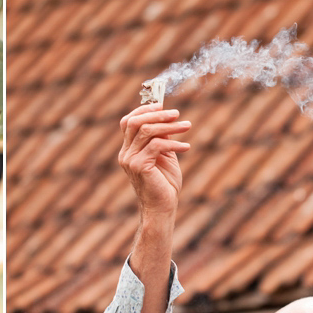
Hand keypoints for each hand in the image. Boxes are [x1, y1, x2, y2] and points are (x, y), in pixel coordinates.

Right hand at [118, 103, 191, 219]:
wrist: (162, 207)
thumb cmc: (165, 183)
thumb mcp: (165, 155)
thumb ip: (162, 138)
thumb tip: (167, 118)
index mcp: (128, 150)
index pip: (128, 122)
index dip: (144, 110)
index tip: (162, 105)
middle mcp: (125, 153)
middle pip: (134, 122)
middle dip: (156, 114)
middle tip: (177, 114)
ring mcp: (130, 160)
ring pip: (146, 131)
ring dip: (169, 126)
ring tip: (187, 126)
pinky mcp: (139, 166)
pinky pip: (156, 145)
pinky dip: (174, 143)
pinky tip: (187, 147)